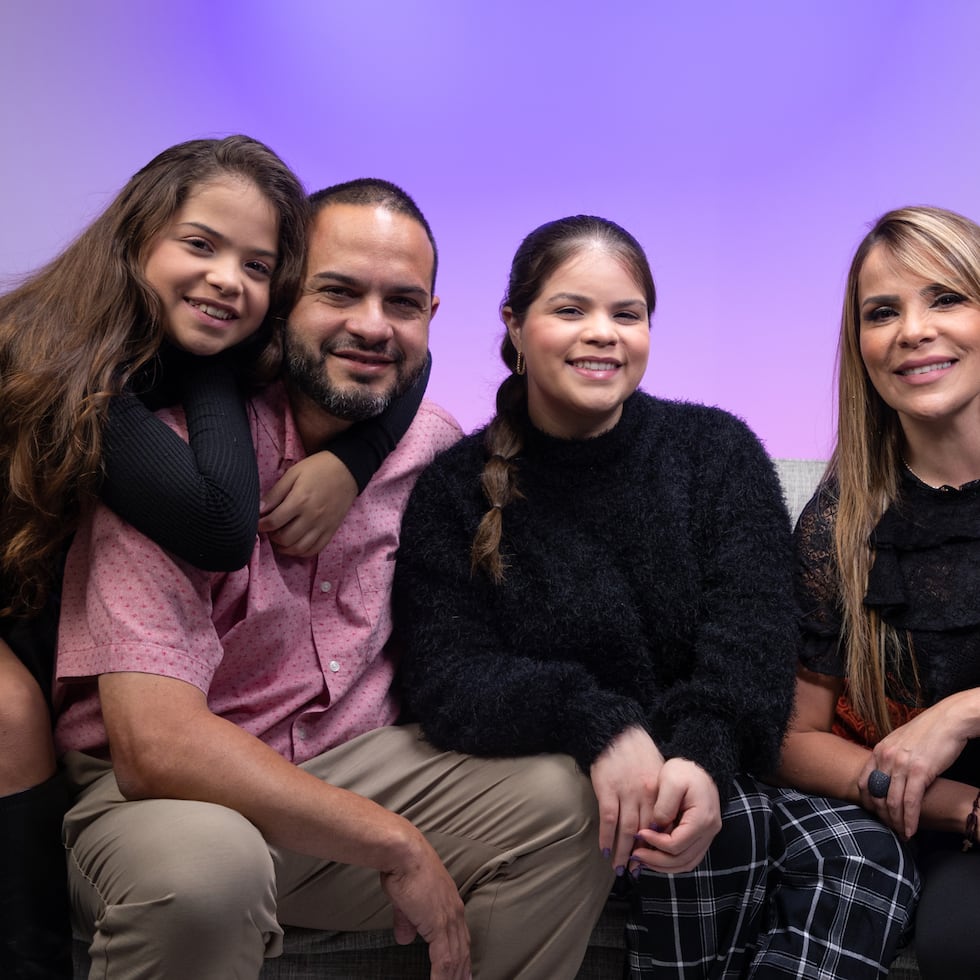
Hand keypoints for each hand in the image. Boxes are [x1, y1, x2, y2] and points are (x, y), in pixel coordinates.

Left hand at [258, 452, 357, 555]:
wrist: (348, 469)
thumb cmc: (318, 468)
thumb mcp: (293, 473)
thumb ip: (275, 493)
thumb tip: (259, 509)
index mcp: (300, 500)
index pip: (274, 522)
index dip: (261, 525)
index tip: (257, 523)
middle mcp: (311, 517)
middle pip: (285, 538)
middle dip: (272, 537)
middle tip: (269, 530)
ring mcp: (323, 526)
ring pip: (299, 548)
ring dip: (285, 548)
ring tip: (280, 539)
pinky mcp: (332, 530)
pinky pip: (315, 549)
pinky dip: (302, 552)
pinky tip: (295, 545)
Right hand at [379, 837, 471, 979]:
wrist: (403, 853)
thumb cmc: (403, 868)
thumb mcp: (405, 900)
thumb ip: (408, 921)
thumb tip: (404, 938)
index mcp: (450, 903)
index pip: (460, 937)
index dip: (462, 956)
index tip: (462, 971)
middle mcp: (455, 912)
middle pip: (462, 950)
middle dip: (463, 971)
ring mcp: (449, 918)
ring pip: (455, 958)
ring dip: (453, 978)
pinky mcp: (439, 925)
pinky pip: (444, 960)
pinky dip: (442, 978)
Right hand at [590, 727, 665, 873]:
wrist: (615, 730)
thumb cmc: (636, 749)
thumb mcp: (656, 770)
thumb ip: (659, 794)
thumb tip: (659, 819)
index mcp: (660, 791)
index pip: (661, 825)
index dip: (656, 846)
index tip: (653, 861)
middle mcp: (645, 794)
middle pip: (645, 832)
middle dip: (641, 855)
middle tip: (636, 874)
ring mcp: (626, 792)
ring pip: (627, 830)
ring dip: (623, 852)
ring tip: (620, 870)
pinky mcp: (607, 788)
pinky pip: (608, 818)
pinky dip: (607, 837)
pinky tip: (605, 850)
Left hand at [631, 758, 720, 872]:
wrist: (698, 766)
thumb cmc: (684, 771)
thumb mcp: (670, 781)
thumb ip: (663, 806)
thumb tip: (655, 828)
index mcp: (702, 818)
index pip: (677, 843)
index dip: (655, 843)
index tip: (638, 834)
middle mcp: (709, 832)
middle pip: (682, 859)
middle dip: (656, 860)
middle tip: (634, 856)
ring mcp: (707, 837)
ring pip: (686, 863)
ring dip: (662, 865)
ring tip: (642, 859)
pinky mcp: (701, 837)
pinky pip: (687, 858)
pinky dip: (670, 861)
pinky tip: (654, 856)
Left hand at [860, 693, 973, 838]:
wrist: (948, 720)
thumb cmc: (927, 732)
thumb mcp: (900, 742)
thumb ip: (890, 757)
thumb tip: (887, 773)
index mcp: (879, 751)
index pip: (864, 783)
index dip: (868, 803)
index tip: (876, 815)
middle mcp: (886, 758)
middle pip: (876, 795)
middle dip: (882, 817)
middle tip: (890, 830)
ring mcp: (901, 764)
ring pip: (892, 801)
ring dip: (896, 822)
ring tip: (901, 835)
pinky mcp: (920, 771)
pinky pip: (911, 801)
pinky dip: (910, 819)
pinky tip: (911, 831)